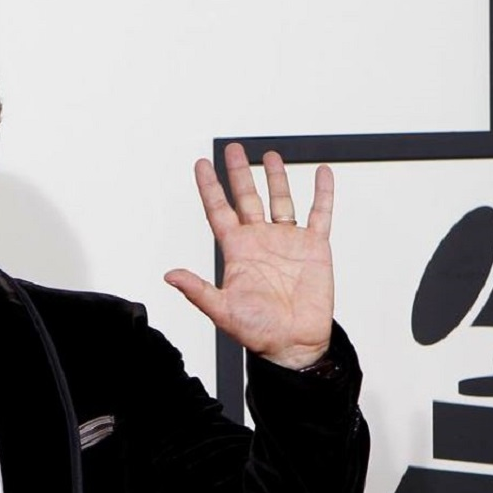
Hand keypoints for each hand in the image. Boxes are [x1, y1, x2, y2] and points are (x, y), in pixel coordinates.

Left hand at [166, 143, 334, 369]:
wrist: (294, 344)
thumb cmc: (257, 331)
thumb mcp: (222, 310)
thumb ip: (197, 290)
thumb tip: (169, 275)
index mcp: (237, 251)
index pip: (219, 211)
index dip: (209, 187)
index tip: (200, 164)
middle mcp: (260, 241)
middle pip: (247, 198)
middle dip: (239, 173)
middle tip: (233, 149)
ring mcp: (287, 241)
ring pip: (280, 200)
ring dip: (276, 178)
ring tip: (270, 155)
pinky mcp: (314, 247)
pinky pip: (319, 214)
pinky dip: (322, 193)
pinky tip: (323, 173)